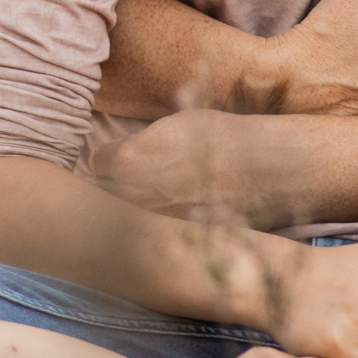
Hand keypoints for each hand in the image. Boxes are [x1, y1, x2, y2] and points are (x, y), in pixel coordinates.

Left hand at [89, 109, 231, 219]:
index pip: (97, 161)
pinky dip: (156, 218)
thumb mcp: (175, 124)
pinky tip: (175, 205)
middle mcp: (130, 192)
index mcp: (127, 159)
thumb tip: (133, 147)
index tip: (121, 155)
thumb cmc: (220, 137)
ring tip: (156, 191)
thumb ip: (144, 141)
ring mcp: (150, 216)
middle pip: (103, 189)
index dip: (110, 157)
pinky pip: (151, 224)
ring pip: (125, 210)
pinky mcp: (169, 233)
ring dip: (133, 202)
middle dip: (113, 182)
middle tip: (134, 174)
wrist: (260, 168)